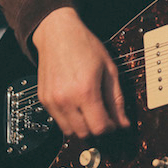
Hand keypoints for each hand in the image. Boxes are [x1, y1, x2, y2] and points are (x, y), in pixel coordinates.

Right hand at [31, 7, 129, 137]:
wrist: (58, 33)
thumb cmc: (84, 46)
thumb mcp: (109, 69)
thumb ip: (116, 98)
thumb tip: (123, 122)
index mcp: (85, 91)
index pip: (99, 127)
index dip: (111, 128)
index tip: (115, 122)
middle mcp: (66, 99)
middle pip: (84, 134)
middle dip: (97, 129)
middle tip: (104, 116)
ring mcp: (52, 101)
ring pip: (69, 131)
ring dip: (82, 127)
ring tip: (90, 110)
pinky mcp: (44, 100)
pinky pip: (58, 121)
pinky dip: (69, 119)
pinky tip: (77, 104)